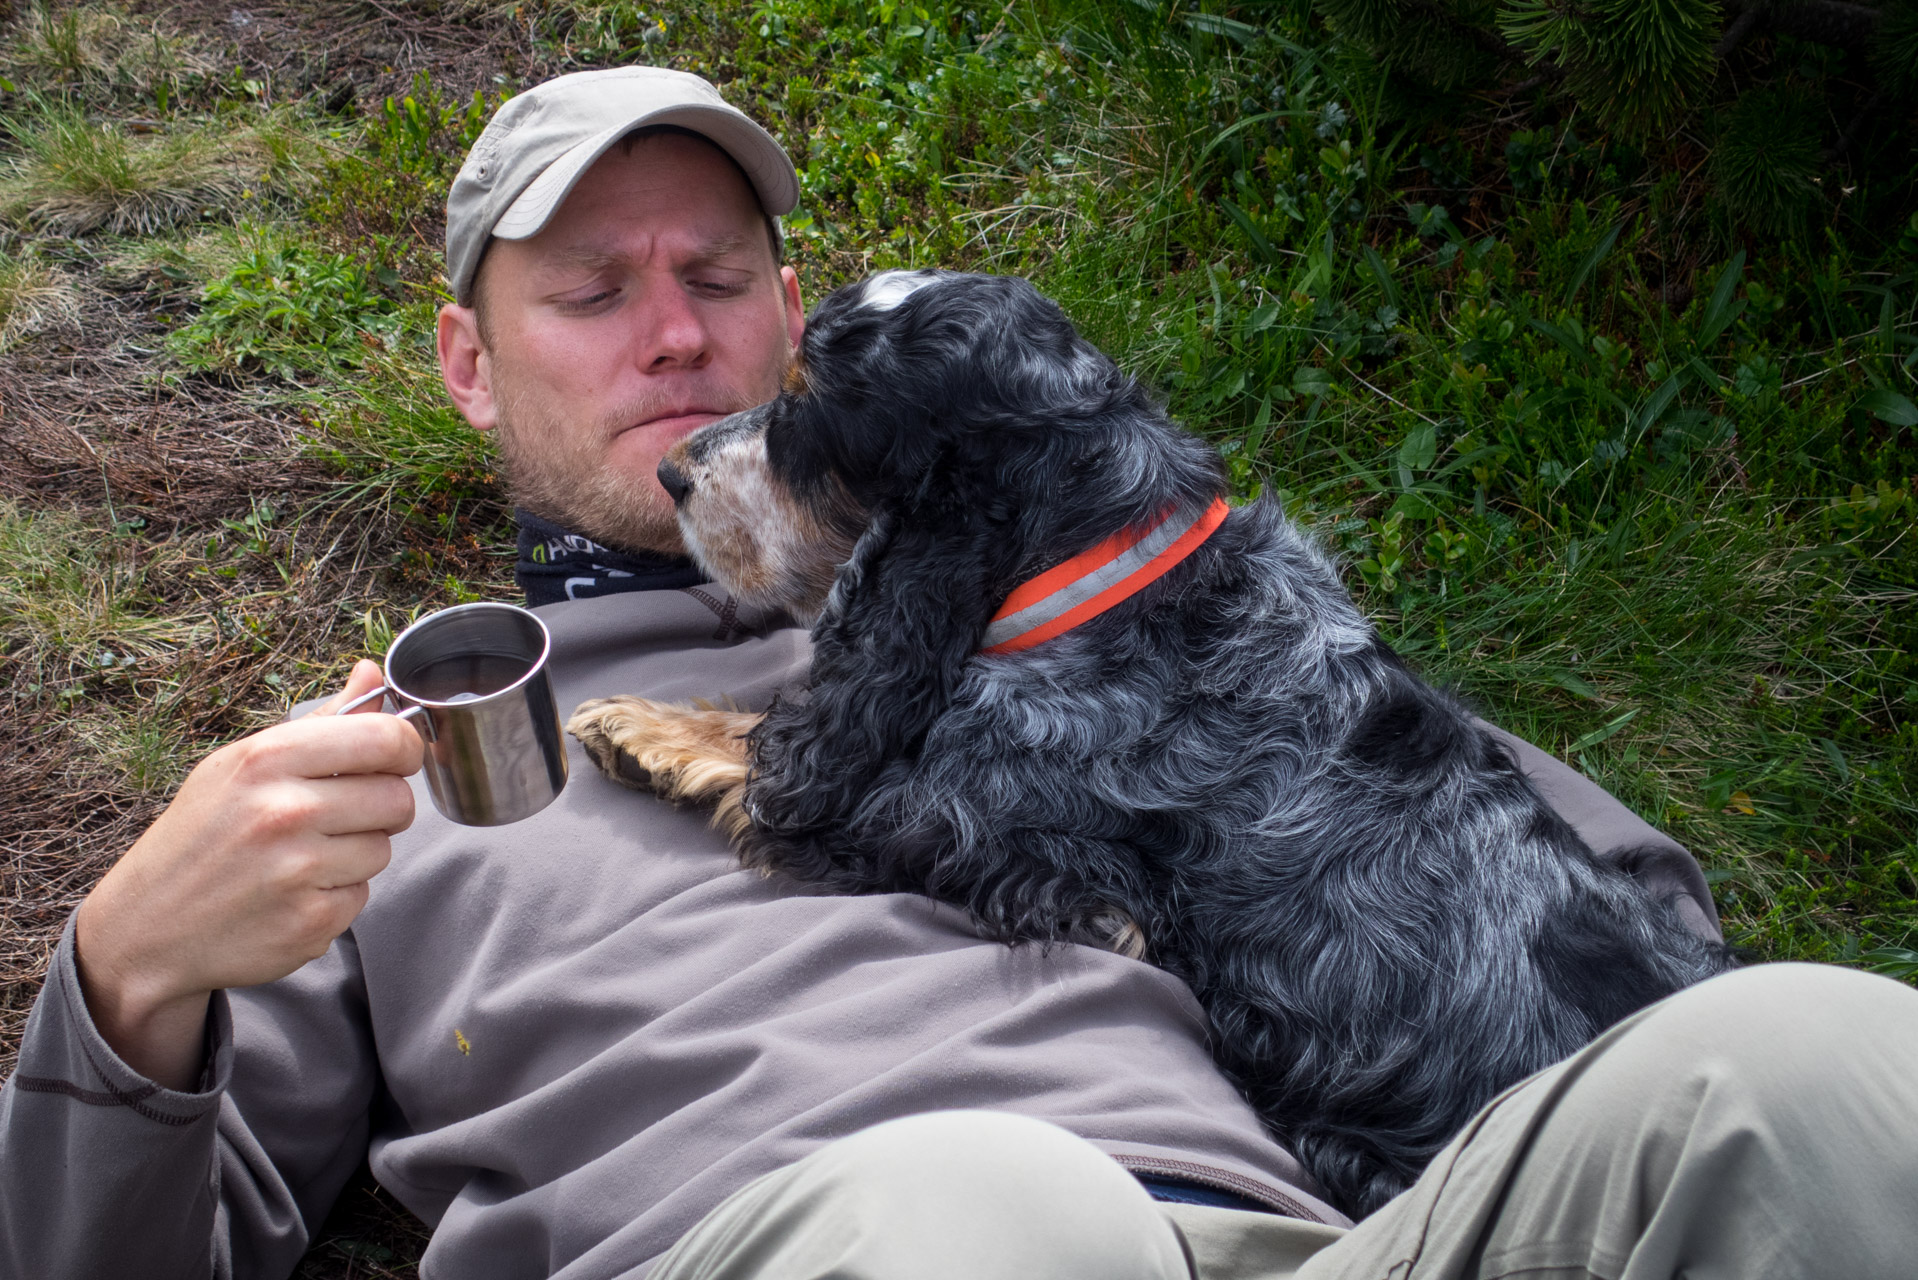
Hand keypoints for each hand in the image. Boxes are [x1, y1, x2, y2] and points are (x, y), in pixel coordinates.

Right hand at [73, 659, 422, 1088]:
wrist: (145, 928)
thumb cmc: (199, 838)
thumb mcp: (242, 766)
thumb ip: (319, 723)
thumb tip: (371, 672)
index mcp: (267, 760)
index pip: (386, 739)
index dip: (405, 749)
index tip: (396, 759)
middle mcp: (285, 811)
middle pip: (398, 799)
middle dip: (382, 808)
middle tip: (340, 817)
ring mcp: (299, 870)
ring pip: (383, 849)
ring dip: (357, 854)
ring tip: (302, 858)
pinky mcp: (310, 921)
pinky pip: (362, 895)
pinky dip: (336, 896)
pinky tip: (293, 894)